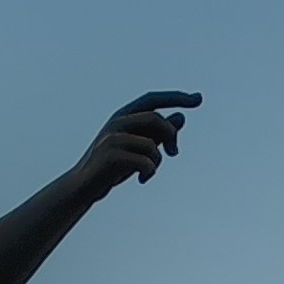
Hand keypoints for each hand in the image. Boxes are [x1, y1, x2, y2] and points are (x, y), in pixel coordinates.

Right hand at [77, 91, 200, 194]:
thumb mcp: (140, 148)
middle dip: (171, 136)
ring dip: (157, 159)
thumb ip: (159, 133)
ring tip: (152, 170)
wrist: (84, 187)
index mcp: (124, 115)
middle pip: (155, 119)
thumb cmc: (113, 166)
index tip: (198, 98)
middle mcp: (118, 122)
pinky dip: (150, 171)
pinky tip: (143, 179)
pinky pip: (143, 161)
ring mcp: (112, 138)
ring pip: (150, 143)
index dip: (176, 97)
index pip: (153, 99)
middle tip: (175, 153)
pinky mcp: (110, 156)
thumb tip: (181, 117)